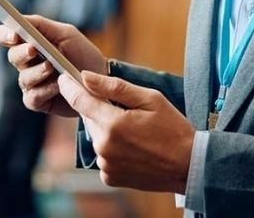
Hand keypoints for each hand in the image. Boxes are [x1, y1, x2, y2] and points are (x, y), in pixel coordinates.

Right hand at [0, 14, 107, 117]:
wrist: (99, 79)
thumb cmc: (82, 53)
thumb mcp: (65, 33)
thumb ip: (41, 25)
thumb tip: (19, 19)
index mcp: (29, 42)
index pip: (4, 36)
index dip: (4, 34)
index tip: (14, 35)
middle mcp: (26, 62)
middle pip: (12, 56)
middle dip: (22, 53)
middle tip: (34, 50)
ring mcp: (31, 82)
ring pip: (23, 78)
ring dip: (37, 72)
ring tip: (53, 68)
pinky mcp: (38, 101)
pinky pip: (32, 96)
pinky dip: (45, 90)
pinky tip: (58, 86)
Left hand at [60, 71, 194, 193]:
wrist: (189, 166)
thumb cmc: (173, 129)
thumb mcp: (150, 99)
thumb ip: (114, 87)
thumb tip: (86, 77)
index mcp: (113, 124)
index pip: (80, 100)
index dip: (69, 87)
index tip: (64, 78)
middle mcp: (104, 146)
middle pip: (89, 118)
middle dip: (100, 109)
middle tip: (125, 110)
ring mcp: (106, 164)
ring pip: (96, 136)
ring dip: (107, 129)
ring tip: (135, 132)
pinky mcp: (109, 177)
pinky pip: (103, 154)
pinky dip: (112, 148)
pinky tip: (133, 147)